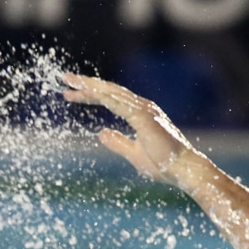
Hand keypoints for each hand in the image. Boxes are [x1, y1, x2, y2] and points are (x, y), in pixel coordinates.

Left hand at [62, 73, 204, 186]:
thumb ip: (117, 142)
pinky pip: (121, 105)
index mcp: (139, 113)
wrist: (183, 170)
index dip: (89, 95)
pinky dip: (105, 97)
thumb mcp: (132, 153)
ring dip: (92, 86)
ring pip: (113, 93)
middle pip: (109, 91)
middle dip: (86, 84)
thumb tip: (101, 133)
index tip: (69, 94)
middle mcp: (142, 107)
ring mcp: (145, 110)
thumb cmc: (163, 164)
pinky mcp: (146, 118)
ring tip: (72, 81)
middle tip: (65, 78)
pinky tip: (90, 93)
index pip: (109, 98)